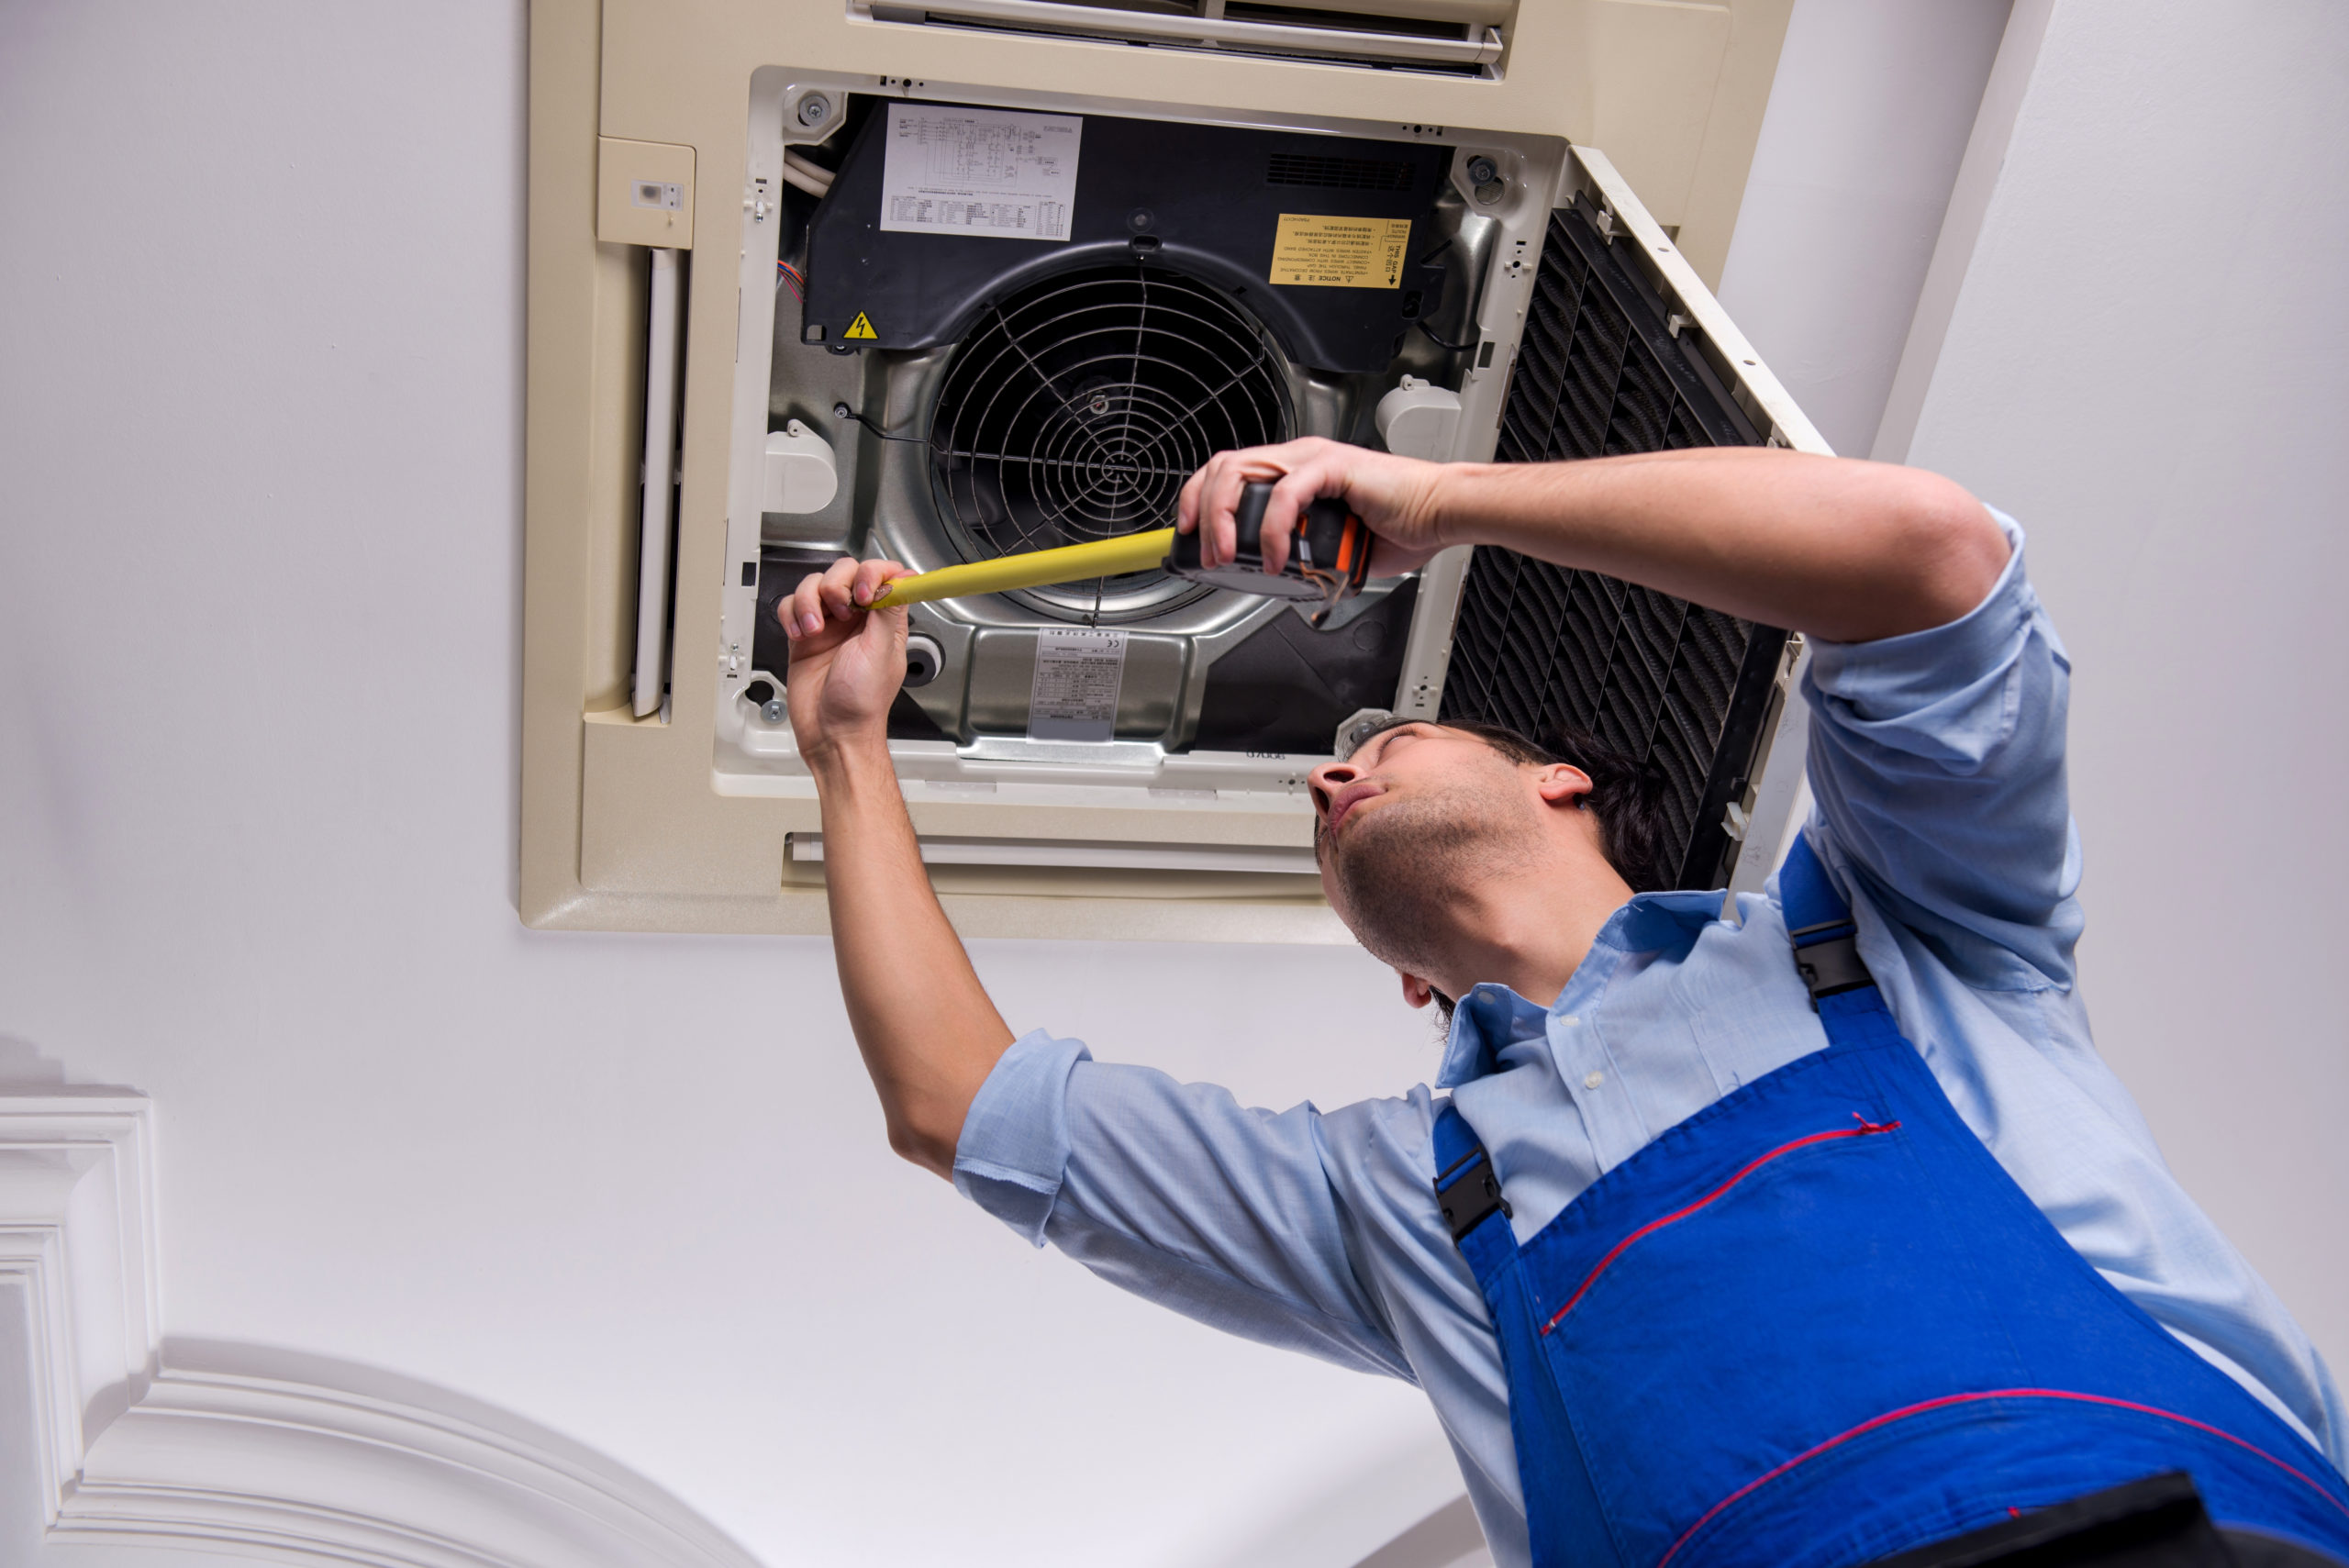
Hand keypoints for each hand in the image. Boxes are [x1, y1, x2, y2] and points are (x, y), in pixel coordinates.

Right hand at [779, 556, 914, 765]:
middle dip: (836, 585)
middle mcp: (857, 619)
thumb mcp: (881, 652)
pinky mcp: (804, 635)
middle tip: (839, 612)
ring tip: (815, 630)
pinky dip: (792, 615)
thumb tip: (899, 579)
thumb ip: (887, 611)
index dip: (872, 573)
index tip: (865, 593)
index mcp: (884, 621)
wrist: (831, 733)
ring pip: (814, 585)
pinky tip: (801, 635)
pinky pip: (792, 606)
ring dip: (809, 601)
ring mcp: (829, 626)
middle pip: (844, 572)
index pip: (883, 575)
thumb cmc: (862, 703)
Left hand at [1175, 437, 1450, 579]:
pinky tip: (1279, 559)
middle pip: (1223, 467)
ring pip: (1243, 472)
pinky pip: (1285, 493)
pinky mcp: (1333, 466)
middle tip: (1207, 554)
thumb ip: (1301, 556)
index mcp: (1293, 471)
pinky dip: (1274, 531)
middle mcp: (1298, 458)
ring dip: (1225, 519)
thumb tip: (1279, 582)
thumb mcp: (1331, 548)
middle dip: (1201, 513)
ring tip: (1230, 557)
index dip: (1198, 500)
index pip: (1228, 473)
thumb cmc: (1399, 526)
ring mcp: (1313, 459)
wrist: (1441, 514)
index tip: (1188, 535)